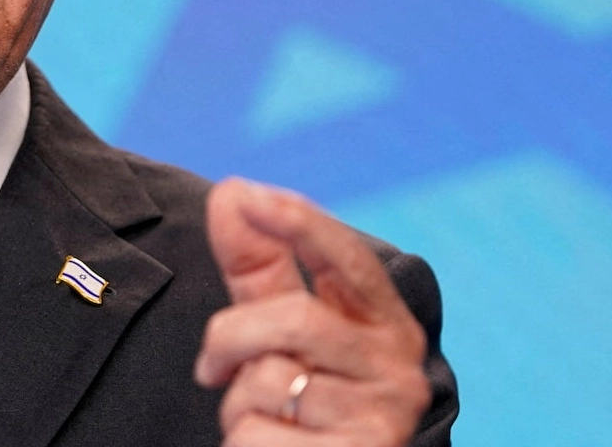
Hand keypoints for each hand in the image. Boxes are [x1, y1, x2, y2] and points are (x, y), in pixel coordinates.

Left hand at [195, 178, 430, 445]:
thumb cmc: (306, 400)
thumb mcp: (284, 332)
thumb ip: (260, 267)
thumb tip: (231, 190)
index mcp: (385, 323)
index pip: (348, 261)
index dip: (300, 224)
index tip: (246, 194)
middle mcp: (399, 367)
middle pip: (296, 319)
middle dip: (231, 337)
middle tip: (211, 368)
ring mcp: (384, 418)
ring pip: (272, 382)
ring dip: (239, 404)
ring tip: (263, 419)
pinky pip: (262, 437)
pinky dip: (245, 443)